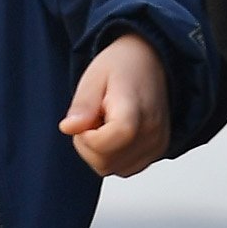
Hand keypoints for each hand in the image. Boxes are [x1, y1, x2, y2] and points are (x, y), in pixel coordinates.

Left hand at [61, 31, 170, 178]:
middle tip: (94, 116)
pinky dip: (114, 155)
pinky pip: (126, 167)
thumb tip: (68, 129)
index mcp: (136, 112)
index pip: (103, 146)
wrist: (152, 58)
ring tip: (106, 122)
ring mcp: (157, 144)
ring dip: (100, 151)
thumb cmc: (123, 65)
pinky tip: (115, 132)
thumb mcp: (95, 76)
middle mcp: (152, 133)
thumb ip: (82, 106)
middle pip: (106, 163)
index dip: (85, 136)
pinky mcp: (158, 150)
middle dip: (88, 144)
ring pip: (113, 169)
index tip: (87, 116)